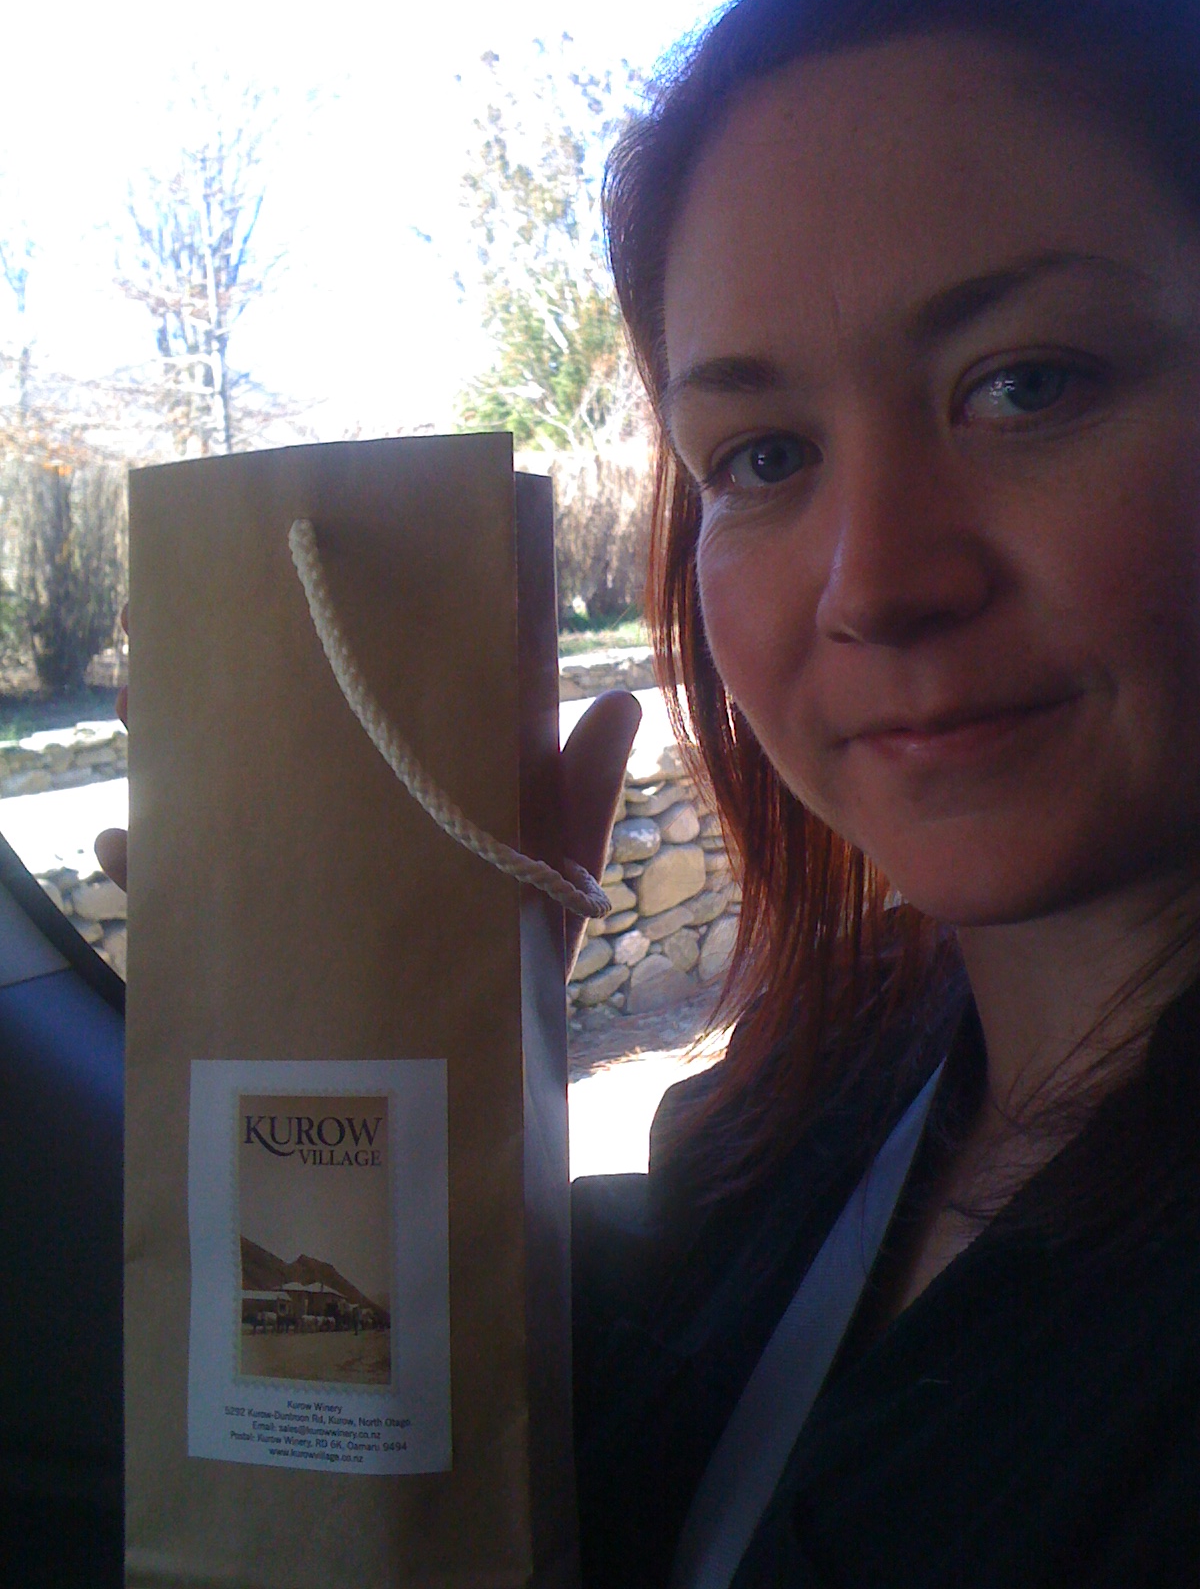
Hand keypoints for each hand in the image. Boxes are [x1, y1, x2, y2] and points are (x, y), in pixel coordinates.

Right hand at [94, 608, 640, 982]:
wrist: (480, 1076)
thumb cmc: (524, 961)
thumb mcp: (553, 869)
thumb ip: (578, 794)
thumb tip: (621, 697)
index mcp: (412, 791)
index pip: (358, 700)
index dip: (304, 646)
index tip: (260, 593)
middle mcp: (347, 827)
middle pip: (269, 743)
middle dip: (211, 697)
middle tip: (163, 662)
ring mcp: (298, 883)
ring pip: (217, 808)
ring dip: (167, 765)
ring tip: (135, 725)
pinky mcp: (263, 946)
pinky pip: (192, 902)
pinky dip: (150, 874)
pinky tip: (120, 848)